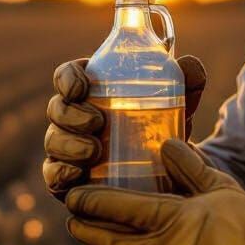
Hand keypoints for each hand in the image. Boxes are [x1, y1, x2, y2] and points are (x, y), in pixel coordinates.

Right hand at [42, 54, 206, 200]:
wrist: (170, 172)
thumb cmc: (164, 127)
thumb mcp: (178, 106)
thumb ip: (187, 83)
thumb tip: (190, 65)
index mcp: (93, 89)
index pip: (68, 75)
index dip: (68, 78)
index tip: (82, 86)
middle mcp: (75, 116)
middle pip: (58, 108)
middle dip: (71, 114)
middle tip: (97, 122)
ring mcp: (69, 148)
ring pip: (54, 141)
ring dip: (69, 144)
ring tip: (94, 150)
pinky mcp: (70, 179)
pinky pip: (54, 176)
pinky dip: (60, 174)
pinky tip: (76, 174)